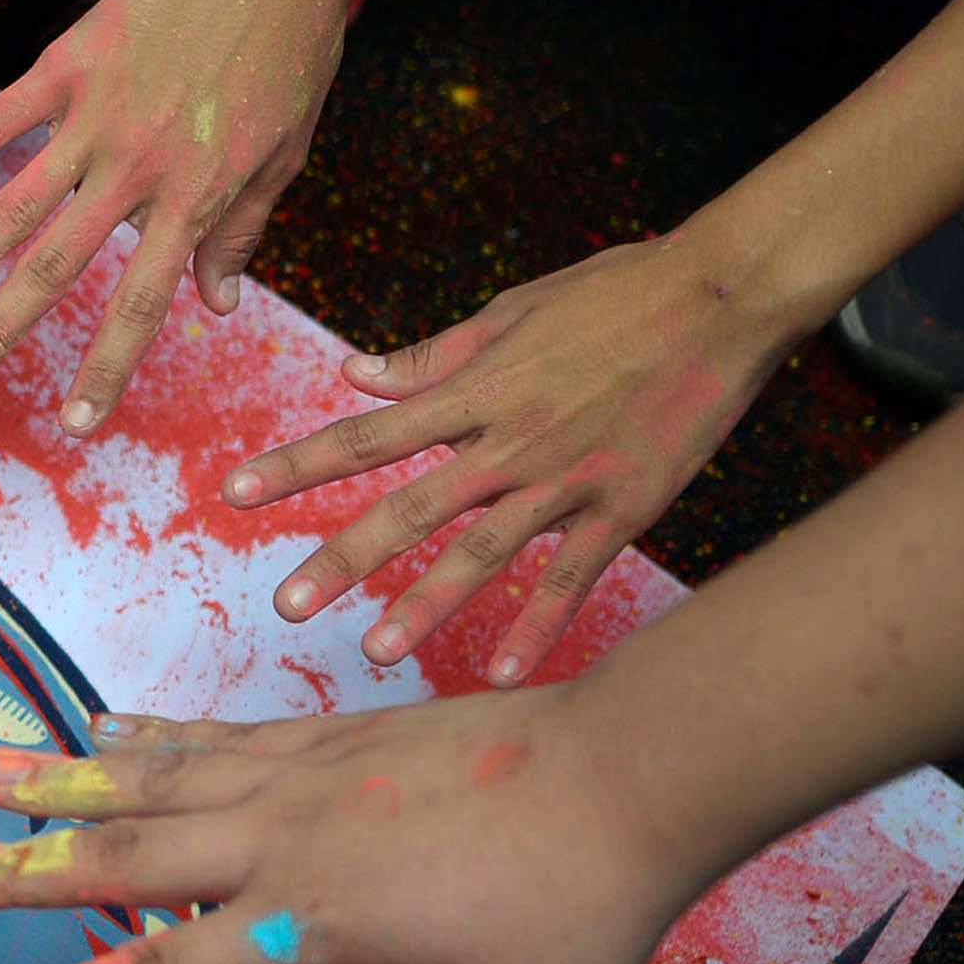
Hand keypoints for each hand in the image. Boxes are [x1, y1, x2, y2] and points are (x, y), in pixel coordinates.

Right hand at [0, 0, 345, 430]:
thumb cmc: (293, 51)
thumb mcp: (284, 152)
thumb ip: (242, 230)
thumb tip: (219, 306)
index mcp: (193, 197)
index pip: (140, 304)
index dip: (104, 369)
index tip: (72, 423)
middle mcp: (137, 168)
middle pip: (54, 268)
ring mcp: (98, 114)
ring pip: (14, 204)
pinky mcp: (73, 60)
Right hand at [0, 695, 707, 963]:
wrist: (641, 767)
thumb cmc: (573, 909)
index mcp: (305, 920)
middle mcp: (278, 838)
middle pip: (117, 859)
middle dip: (13, 869)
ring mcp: (298, 773)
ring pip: (148, 782)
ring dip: (54, 781)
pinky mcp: (329, 733)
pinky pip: (211, 737)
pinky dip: (146, 736)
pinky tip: (102, 729)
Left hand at [226, 238, 788, 684]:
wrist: (728, 294)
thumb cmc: (619, 292)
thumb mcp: (515, 310)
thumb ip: (433, 354)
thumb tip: (353, 373)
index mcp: (475, 390)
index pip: (365, 434)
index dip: (296, 464)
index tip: (235, 492)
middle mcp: (509, 440)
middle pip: (408, 507)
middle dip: (343, 558)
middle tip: (284, 606)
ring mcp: (566, 477)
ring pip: (482, 550)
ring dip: (426, 603)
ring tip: (375, 650)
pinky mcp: (624, 503)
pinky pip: (571, 575)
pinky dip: (537, 624)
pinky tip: (502, 671)